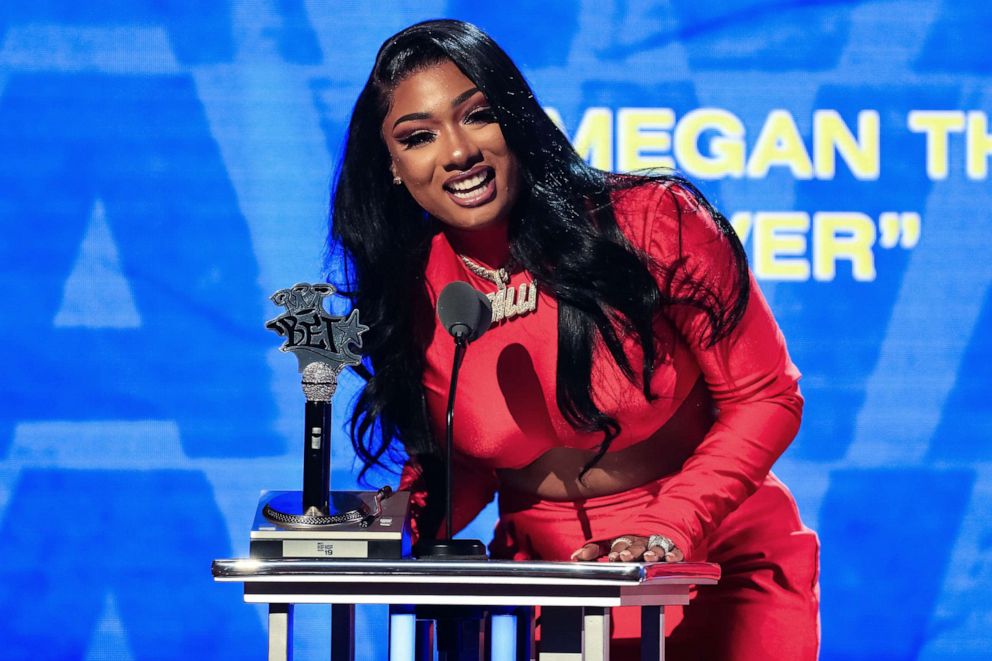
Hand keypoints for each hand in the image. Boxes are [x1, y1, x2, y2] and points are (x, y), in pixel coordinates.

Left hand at [569, 535, 683, 562]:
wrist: (660, 524)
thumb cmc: (631, 538)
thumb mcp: (612, 541)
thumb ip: (594, 549)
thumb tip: (574, 557)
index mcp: (626, 539)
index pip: (618, 544)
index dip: (615, 551)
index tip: (611, 557)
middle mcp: (641, 541)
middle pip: (635, 546)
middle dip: (630, 552)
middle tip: (624, 557)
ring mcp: (657, 544)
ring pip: (654, 548)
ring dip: (651, 553)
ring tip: (648, 558)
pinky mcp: (673, 548)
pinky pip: (674, 551)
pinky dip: (673, 555)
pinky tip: (671, 559)